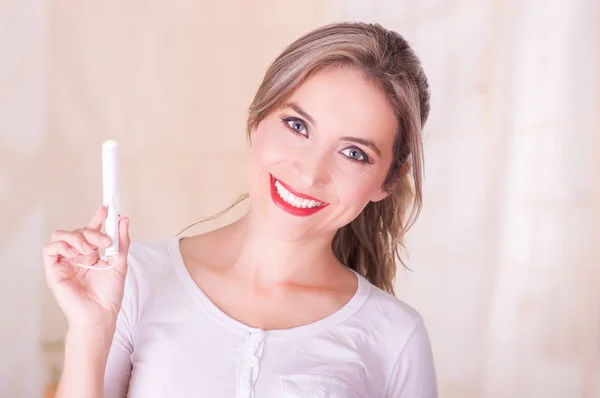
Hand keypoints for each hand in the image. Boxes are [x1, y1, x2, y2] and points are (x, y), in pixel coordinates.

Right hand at [42, 206, 130, 330]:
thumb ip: (122, 241)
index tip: (106, 209)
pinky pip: (50, 249)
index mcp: (91, 255)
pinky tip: (76, 254)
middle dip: (92, 232)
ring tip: (89, 251)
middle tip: (105, 242)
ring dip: (77, 238)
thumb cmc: (109, 294)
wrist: (101, 313)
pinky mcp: (54, 270)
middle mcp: (76, 257)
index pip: (90, 231)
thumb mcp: (120, 262)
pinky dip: (63, 246)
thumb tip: (123, 219)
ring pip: (61, 236)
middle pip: (78, 231)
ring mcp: (64, 263)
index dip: (96, 218)